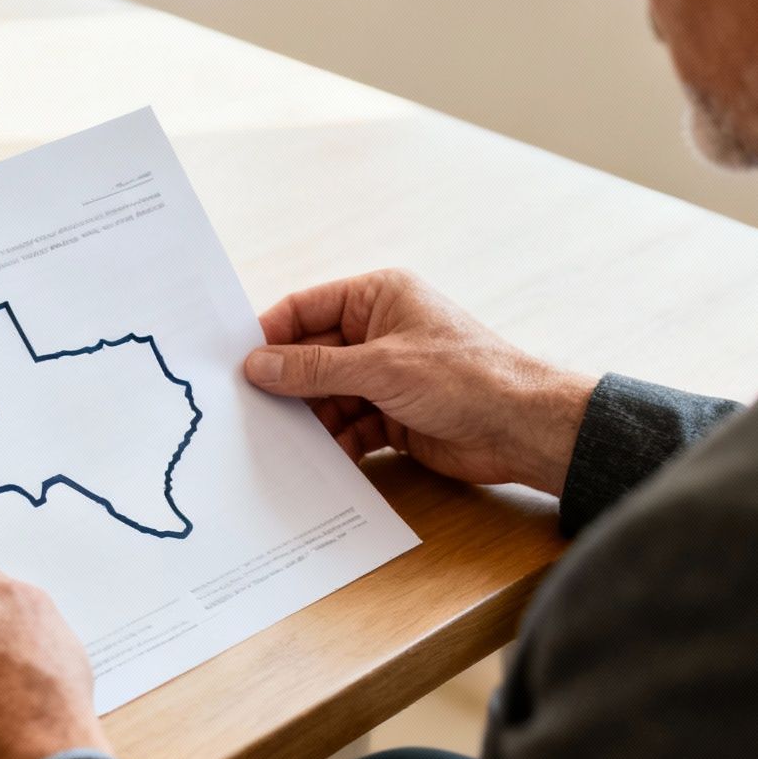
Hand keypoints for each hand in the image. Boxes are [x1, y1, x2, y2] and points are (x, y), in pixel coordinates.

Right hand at [246, 269, 596, 494]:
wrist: (522, 429)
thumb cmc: (465, 377)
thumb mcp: (380, 367)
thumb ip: (315, 368)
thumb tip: (258, 365)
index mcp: (378, 297)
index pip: (306, 309)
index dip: (270, 336)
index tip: (235, 364)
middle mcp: (379, 332)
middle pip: (312, 356)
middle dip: (287, 384)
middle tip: (248, 411)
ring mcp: (386, 376)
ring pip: (328, 396)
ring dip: (309, 419)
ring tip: (280, 442)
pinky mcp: (394, 415)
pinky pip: (349, 426)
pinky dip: (335, 443)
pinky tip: (318, 461)